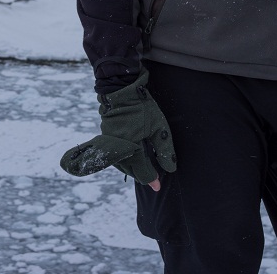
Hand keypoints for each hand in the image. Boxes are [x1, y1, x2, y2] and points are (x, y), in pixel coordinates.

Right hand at [60, 69, 176, 187]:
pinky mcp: (106, 135)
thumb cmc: (141, 107)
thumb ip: (164, 148)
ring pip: (120, 163)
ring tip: (141, 169)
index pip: (141, 171)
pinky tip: (130, 156)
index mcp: (131, 147)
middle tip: (151, 178)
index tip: (158, 187)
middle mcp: (118, 148)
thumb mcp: (158, 126)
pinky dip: (123, 159)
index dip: (151, 179)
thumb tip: (171, 168)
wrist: (120, 89)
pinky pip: (115, 154)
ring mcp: (110, 142)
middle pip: (129, 169)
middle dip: (140, 175)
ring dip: (130, 168)